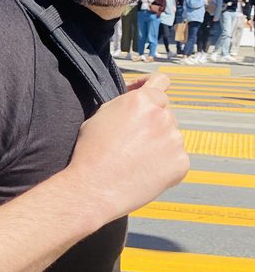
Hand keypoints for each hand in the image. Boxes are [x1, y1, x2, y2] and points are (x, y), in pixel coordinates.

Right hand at [64, 74, 188, 221]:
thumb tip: (135, 101)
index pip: (160, 82)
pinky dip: (163, 165)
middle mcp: (162, 116)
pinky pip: (176, 159)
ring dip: (157, 144)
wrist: (93, 189)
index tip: (146, 94)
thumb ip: (123, 105)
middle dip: (151, 122)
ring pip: (170, 136)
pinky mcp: (181, 163)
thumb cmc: (90, 154)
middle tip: (131, 140)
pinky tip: (143, 171)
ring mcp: (174, 140)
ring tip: (133, 160)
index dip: (150, 87)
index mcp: (141, 100)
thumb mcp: (98, 116)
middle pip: (165, 112)